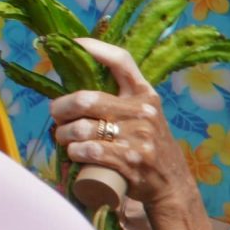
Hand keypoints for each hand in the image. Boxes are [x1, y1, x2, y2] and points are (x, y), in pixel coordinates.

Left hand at [55, 41, 210, 229]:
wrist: (172, 185)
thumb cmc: (147, 145)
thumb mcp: (144, 115)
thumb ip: (121, 97)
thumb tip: (77, 78)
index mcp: (145, 95)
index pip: (121, 61)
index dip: (96, 48)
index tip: (73, 44)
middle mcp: (143, 112)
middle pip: (84, 99)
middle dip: (60, 108)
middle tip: (57, 116)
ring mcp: (137, 137)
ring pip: (80, 129)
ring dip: (62, 135)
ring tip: (64, 139)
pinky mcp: (130, 160)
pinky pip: (87, 151)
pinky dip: (73, 153)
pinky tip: (74, 154)